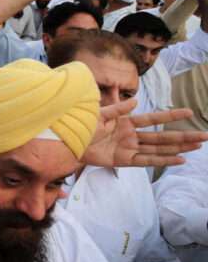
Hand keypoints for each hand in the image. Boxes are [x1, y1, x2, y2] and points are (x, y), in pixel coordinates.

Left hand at [83, 99, 207, 167]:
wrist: (68, 142)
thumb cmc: (82, 125)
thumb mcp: (100, 114)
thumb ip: (118, 108)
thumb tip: (136, 100)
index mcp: (127, 122)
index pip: (154, 118)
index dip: (171, 115)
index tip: (189, 112)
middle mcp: (132, 135)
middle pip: (162, 136)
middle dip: (183, 136)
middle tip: (205, 136)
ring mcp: (129, 148)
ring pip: (158, 148)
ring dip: (178, 148)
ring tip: (197, 146)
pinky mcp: (124, 160)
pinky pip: (147, 160)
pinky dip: (163, 160)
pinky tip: (179, 159)